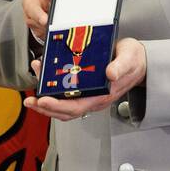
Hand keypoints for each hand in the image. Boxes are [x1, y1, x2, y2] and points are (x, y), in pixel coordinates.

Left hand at [24, 37, 146, 121]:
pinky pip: (64, 94)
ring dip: (45, 99)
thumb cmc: (133, 61)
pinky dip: (51, 88)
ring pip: (62, 104)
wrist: (138, 62)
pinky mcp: (83, 88)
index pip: (76, 107)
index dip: (58, 106)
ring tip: (33, 86)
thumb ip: (121, 66)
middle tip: (31, 99)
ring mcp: (87, 95)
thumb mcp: (130, 59)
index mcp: (102, 96)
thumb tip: (110, 73)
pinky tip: (43, 77)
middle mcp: (92, 99)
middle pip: (64, 111)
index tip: (43, 100)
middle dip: (45, 106)